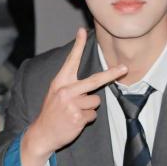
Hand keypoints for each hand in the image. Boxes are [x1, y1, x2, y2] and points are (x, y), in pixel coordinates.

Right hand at [22, 28, 126, 159]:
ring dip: (89, 108)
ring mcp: (72, 104)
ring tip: (75, 112)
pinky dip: (87, 119)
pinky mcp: (78, 117)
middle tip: (124, 68)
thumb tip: (91, 83)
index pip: (71, 61)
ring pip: (95, 101)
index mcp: (59, 82)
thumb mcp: (55, 94)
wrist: (42, 134)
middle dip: (112, 74)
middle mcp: (65, 91)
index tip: (82, 31)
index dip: (77, 45)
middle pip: (95, 80)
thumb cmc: (52, 112)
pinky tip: (75, 121)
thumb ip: (70, 85)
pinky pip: (93, 115)